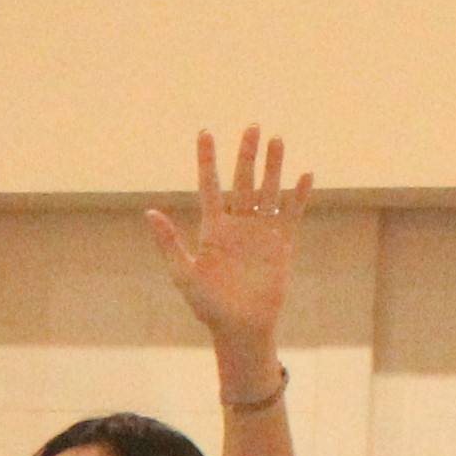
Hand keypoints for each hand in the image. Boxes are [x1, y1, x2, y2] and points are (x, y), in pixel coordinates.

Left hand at [145, 122, 311, 369]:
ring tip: (277, 140)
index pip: (210, 186)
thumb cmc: (208, 306)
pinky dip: (299, 196)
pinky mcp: (281, 245)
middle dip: (247, 155)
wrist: (240, 328)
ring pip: (268, 192)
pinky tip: (305, 176)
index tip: (205, 133)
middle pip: (242, 182)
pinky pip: (291, 215)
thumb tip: (149, 213)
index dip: (207, 160)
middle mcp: (237, 225)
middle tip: (252, 127)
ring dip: (273, 167)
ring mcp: (261, 233)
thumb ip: (169, 243)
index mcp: (212, 229)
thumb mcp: (184, 274)